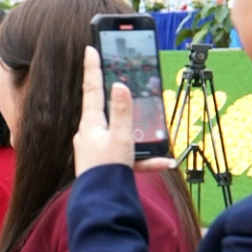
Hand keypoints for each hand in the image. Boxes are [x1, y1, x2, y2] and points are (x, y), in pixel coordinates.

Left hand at [73, 46, 175, 174]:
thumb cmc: (108, 170)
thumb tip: (119, 86)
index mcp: (90, 124)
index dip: (92, 68)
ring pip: (120, 133)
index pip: (91, 89)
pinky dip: (143, 158)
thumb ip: (123, 112)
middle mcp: (89, 133)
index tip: (89, 49)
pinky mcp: (104, 161)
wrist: (102, 202)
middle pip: (105, 109)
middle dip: (118, 99)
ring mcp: (95, 147)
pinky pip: (126, 153)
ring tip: (156, 140)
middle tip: (122, 81)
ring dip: (139, 135)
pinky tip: (162, 163)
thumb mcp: (120, 138)